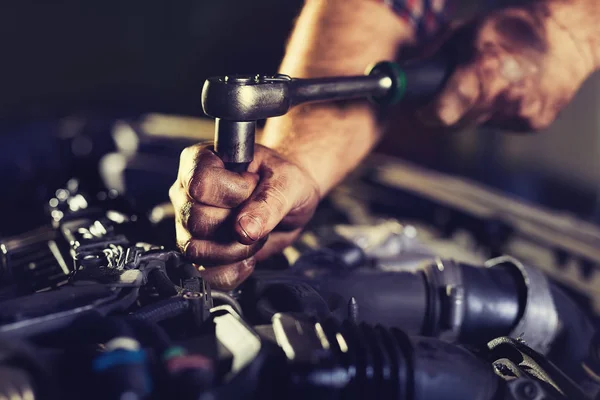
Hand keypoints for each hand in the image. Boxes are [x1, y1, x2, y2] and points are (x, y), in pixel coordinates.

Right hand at [169, 144, 319, 289]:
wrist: (289, 198)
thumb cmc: (283, 179)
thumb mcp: (286, 182)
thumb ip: (268, 202)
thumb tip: (244, 230)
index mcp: (202, 161)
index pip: (200, 185)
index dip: (232, 194)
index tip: (252, 187)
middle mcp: (188, 191)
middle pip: (198, 221)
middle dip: (238, 225)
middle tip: (258, 214)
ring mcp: (188, 222)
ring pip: (197, 250)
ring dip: (235, 250)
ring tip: (254, 234)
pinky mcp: (198, 249)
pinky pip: (204, 273)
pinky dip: (231, 271)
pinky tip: (248, 258)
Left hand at [426, 2, 598, 130]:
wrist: (566, 39)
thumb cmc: (508, 30)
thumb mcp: (464, 32)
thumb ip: (431, 57)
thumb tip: (402, 78)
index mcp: (483, 72)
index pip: (444, 112)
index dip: (427, 114)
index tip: (422, 110)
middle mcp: (503, 98)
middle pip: (455, 123)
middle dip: (446, 111)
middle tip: (449, 92)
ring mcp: (520, 114)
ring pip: (476, 125)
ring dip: (471, 110)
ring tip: (486, 83)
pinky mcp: (533, 124)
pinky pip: (498, 124)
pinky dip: (495, 112)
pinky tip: (507, 91)